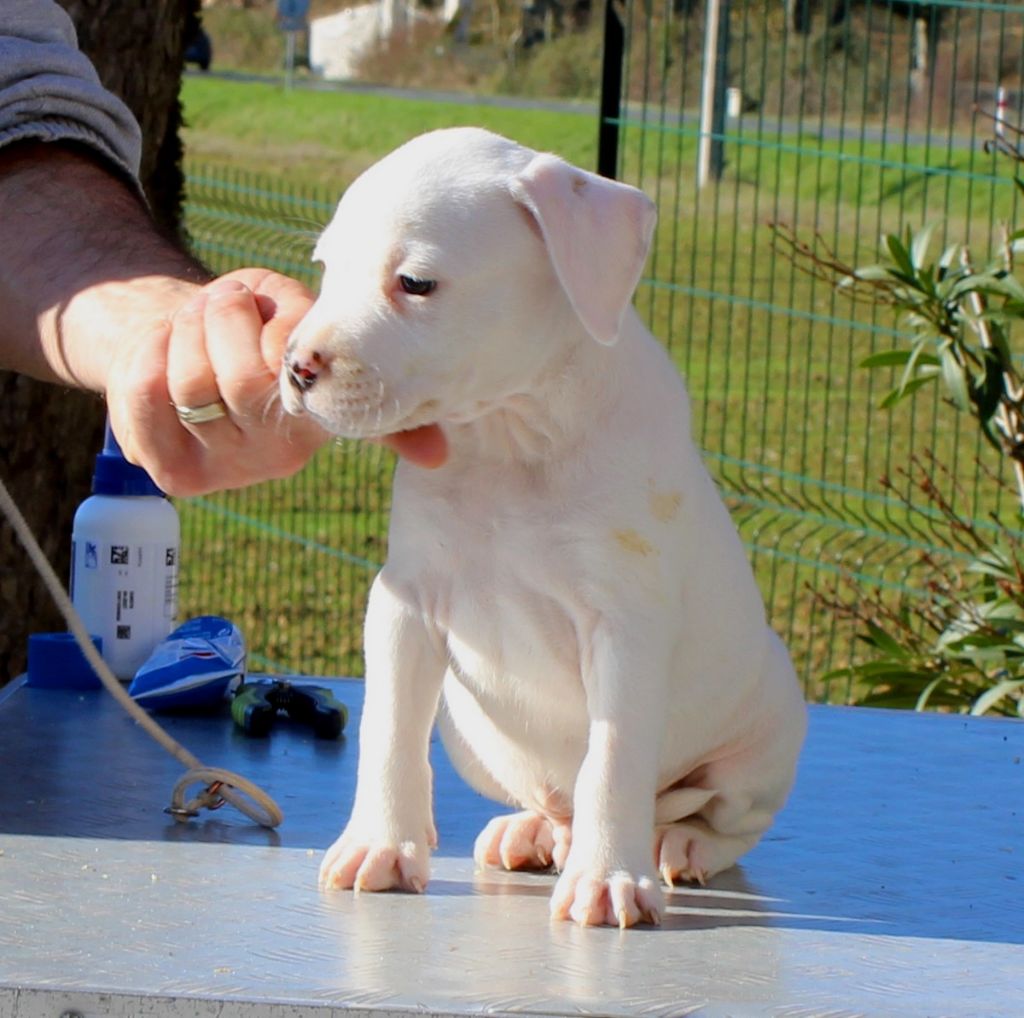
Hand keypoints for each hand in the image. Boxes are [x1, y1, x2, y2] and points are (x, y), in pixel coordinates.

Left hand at [106, 268, 447, 495]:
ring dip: (185, 328)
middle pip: (240, 381)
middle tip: (223, 300)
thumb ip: (369, 382)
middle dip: (222, 317)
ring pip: (188, 383)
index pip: (300, 380)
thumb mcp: (321, 340)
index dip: (273, 327)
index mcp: (322, 424)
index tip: (265, 307)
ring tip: (197, 320)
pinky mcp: (174, 474)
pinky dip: (148, 350)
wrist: (189, 347)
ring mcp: (225, 470)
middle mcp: (278, 459)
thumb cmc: (261, 336)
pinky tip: (164, 347)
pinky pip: (144, 396)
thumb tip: (440, 457)